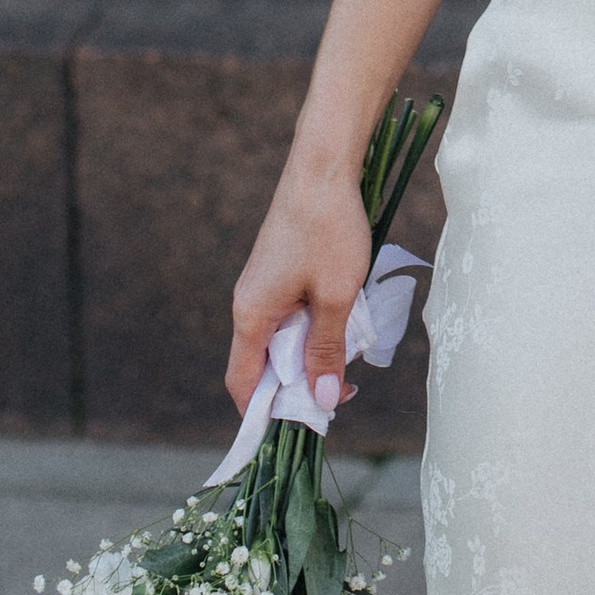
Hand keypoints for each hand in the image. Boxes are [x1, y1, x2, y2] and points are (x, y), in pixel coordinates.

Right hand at [228, 150, 369, 414]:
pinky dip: (314, 326)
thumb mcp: (336, 297)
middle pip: (264, 365)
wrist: (325, 165)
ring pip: (282, 339)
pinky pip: (291, 315)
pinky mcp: (280, 272)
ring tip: (350, 352)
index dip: (267, 414)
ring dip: (312, 352)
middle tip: (344, 389)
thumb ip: (327, 351)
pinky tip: (345, 319)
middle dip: (300, 384)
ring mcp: (263, 286)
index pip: (244, 384)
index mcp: (251, 315)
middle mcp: (249, 304)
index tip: (303, 429)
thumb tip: (324, 401)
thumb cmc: (330, 229)